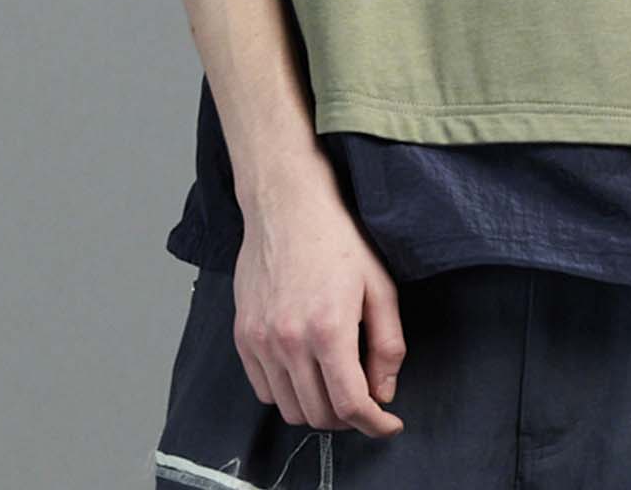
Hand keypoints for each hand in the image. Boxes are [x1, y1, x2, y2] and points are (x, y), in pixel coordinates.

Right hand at [232, 152, 406, 439]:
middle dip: (349, 418)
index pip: (351, 404)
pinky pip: (264, 390)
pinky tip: (306, 370)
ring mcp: (260, 341)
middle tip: (366, 399)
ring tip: (337, 384)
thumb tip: (384, 391)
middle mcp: (289, 342)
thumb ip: (388, 345)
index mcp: (328, 329)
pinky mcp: (243, 337)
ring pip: (290, 409)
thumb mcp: (380, 286)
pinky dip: (288, 393)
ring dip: (318, 408)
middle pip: (319, 414)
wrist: (286, 205)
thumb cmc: (337, 239)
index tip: (388, 424)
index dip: (375, 424)